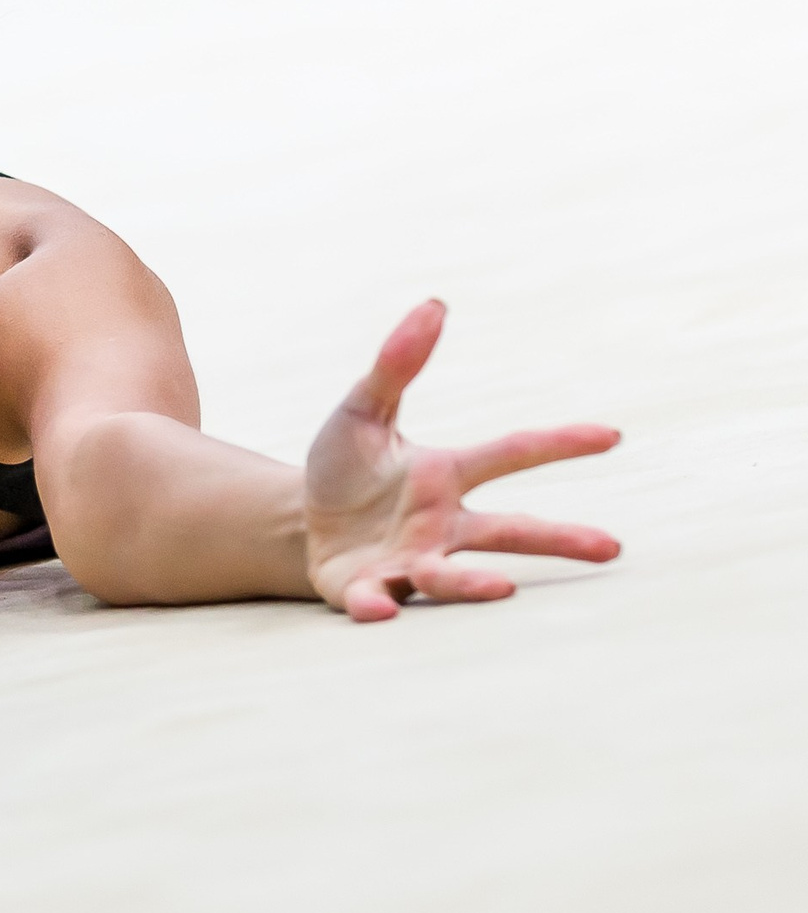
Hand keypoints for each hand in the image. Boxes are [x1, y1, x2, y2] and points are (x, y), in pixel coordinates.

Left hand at [305, 300, 620, 621]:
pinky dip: (377, 604)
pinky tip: (381, 608)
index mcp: (445, 476)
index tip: (611, 435)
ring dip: (473, 583)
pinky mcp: (366, 588)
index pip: (511, 454)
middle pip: (507, 531)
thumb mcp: (361, 410)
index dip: (558, 443)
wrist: (299, 524)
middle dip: (558, 538)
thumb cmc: (344, 470)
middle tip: (612, 548)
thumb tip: (434, 304)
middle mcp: (440, 524)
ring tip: (502, 589)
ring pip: (449, 574)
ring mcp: (408, 561)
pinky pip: (375, 597)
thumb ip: (395, 365)